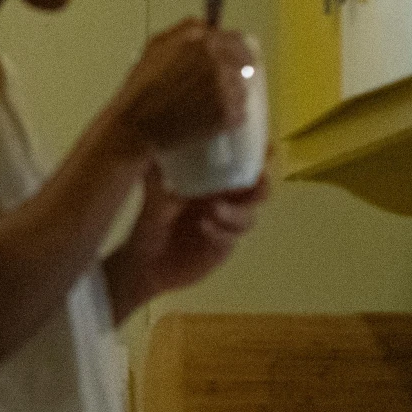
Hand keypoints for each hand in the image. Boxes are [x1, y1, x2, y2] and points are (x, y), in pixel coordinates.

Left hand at [107, 162, 269, 316]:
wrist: (145, 265)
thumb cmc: (150, 225)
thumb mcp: (151, 199)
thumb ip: (158, 180)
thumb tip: (158, 153)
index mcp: (214, 181)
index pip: (245, 164)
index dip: (258, 154)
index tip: (265, 146)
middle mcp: (226, 201)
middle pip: (259, 190)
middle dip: (262, 183)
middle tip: (257, 178)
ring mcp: (226, 225)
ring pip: (249, 216)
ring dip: (236, 211)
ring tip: (214, 209)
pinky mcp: (222, 247)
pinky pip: (231, 238)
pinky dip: (221, 231)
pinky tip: (203, 226)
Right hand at [112, 19, 254, 155]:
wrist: (135, 128)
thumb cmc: (140, 90)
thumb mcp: (155, 46)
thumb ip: (186, 30)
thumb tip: (210, 27)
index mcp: (203, 41)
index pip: (238, 41)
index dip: (237, 51)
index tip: (237, 61)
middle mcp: (218, 61)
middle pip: (245, 66)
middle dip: (234, 75)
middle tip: (217, 89)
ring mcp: (226, 89)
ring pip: (242, 91)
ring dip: (230, 98)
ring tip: (204, 108)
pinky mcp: (229, 115)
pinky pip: (239, 114)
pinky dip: (227, 119)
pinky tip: (206, 121)